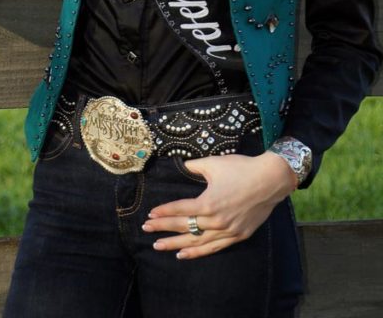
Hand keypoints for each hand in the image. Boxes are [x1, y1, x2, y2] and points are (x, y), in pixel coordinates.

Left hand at [141, 151, 296, 259]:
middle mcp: (216, 220)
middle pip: (185, 227)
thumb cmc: (241, 169)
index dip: (164, 212)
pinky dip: (198, 252)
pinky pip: (214, 247)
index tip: (150, 214)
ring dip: (176, 244)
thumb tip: (179, 165)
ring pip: (197, 241)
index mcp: (208, 203)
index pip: (180, 209)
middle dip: (164, 228)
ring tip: (159, 246)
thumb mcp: (213, 163)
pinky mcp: (238, 236)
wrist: (270, 180)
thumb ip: (193, 166)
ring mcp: (228, 231)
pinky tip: (183, 254)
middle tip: (147, 229)